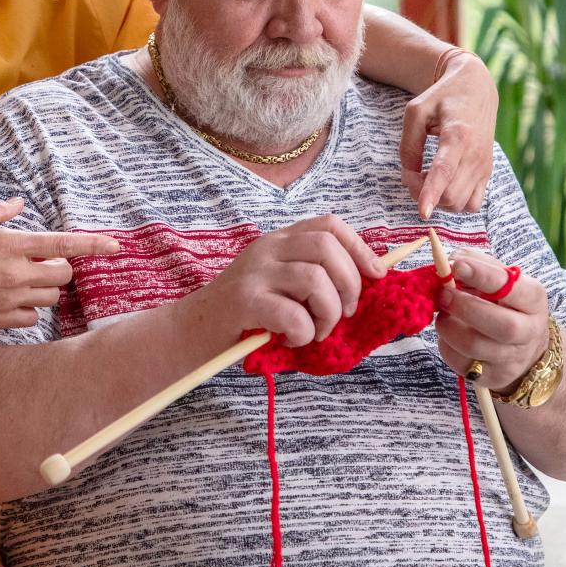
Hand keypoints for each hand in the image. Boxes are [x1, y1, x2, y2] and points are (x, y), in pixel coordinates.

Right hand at [0, 198, 119, 329]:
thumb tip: (19, 204)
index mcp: (9, 246)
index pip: (63, 246)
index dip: (94, 246)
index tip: (115, 246)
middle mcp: (14, 275)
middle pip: (63, 276)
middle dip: (60, 268)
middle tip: (43, 262)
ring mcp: (7, 301)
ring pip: (50, 298)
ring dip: (44, 288)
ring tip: (23, 279)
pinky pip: (31, 318)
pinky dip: (29, 308)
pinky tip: (12, 299)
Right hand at [192, 215, 385, 348]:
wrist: (189, 331)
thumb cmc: (243, 315)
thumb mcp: (278, 285)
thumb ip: (311, 278)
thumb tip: (367, 284)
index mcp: (279, 241)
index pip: (330, 226)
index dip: (360, 249)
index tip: (376, 276)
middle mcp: (268, 249)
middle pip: (328, 247)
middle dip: (350, 285)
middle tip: (342, 314)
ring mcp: (255, 273)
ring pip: (316, 279)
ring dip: (328, 313)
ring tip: (315, 332)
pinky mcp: (244, 301)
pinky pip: (293, 314)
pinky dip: (304, 333)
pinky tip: (292, 341)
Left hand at [399, 51, 497, 218]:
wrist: (477, 89)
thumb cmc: (443, 98)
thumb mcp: (416, 110)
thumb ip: (408, 143)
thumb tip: (410, 173)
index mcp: (458, 135)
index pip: (445, 171)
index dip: (432, 193)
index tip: (423, 212)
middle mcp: (476, 154)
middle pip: (451, 195)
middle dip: (423, 193)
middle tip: (411, 173)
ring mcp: (484, 166)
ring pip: (460, 204)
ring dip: (438, 200)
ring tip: (427, 177)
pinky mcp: (487, 173)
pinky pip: (473, 204)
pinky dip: (455, 203)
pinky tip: (444, 185)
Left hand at [434, 248, 549, 392]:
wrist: (522, 348)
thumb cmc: (504, 304)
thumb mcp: (499, 279)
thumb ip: (476, 263)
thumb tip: (449, 260)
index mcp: (533, 300)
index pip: (512, 288)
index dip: (483, 276)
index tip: (457, 266)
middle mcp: (529, 332)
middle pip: (502, 326)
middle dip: (465, 307)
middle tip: (443, 294)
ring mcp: (512, 359)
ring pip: (476, 346)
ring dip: (450, 327)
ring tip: (443, 314)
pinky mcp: (492, 377)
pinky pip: (461, 364)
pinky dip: (446, 345)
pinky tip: (448, 334)